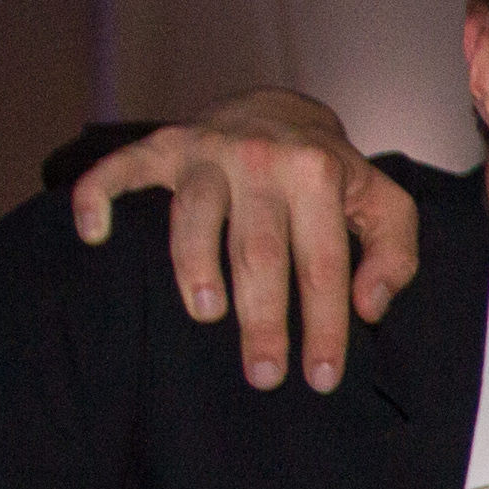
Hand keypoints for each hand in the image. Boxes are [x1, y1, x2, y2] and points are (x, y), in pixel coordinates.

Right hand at [69, 89, 419, 394]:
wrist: (280, 110)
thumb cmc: (334, 176)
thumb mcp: (385, 206)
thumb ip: (394, 256)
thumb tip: (369, 306)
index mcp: (318, 175)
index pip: (322, 265)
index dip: (323, 325)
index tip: (319, 378)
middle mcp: (261, 159)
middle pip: (258, 250)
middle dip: (262, 319)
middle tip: (263, 375)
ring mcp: (207, 150)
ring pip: (194, 215)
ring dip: (194, 266)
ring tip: (205, 316)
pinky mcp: (163, 145)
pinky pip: (124, 168)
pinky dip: (100, 196)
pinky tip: (94, 235)